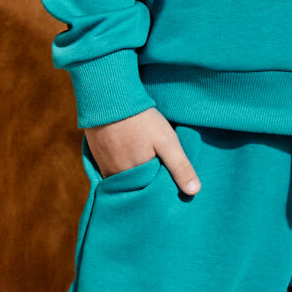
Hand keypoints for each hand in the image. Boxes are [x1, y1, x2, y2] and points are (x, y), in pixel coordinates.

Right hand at [82, 106, 200, 194]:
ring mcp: (104, 168)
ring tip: (143, 157)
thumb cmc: (141, 120)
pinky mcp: (97, 158)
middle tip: (157, 165)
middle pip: (135, 186)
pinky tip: (128, 152)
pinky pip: (111, 169)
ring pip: (123, 178)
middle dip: (147, 181)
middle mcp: (116, 178)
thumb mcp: (167, 141)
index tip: (169, 179)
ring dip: (133, 172)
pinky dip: (120, 165)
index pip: (150, 192)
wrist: (109, 99)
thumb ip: (180, 167)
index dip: (160, 187)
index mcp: (135, 179)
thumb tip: (194, 191)